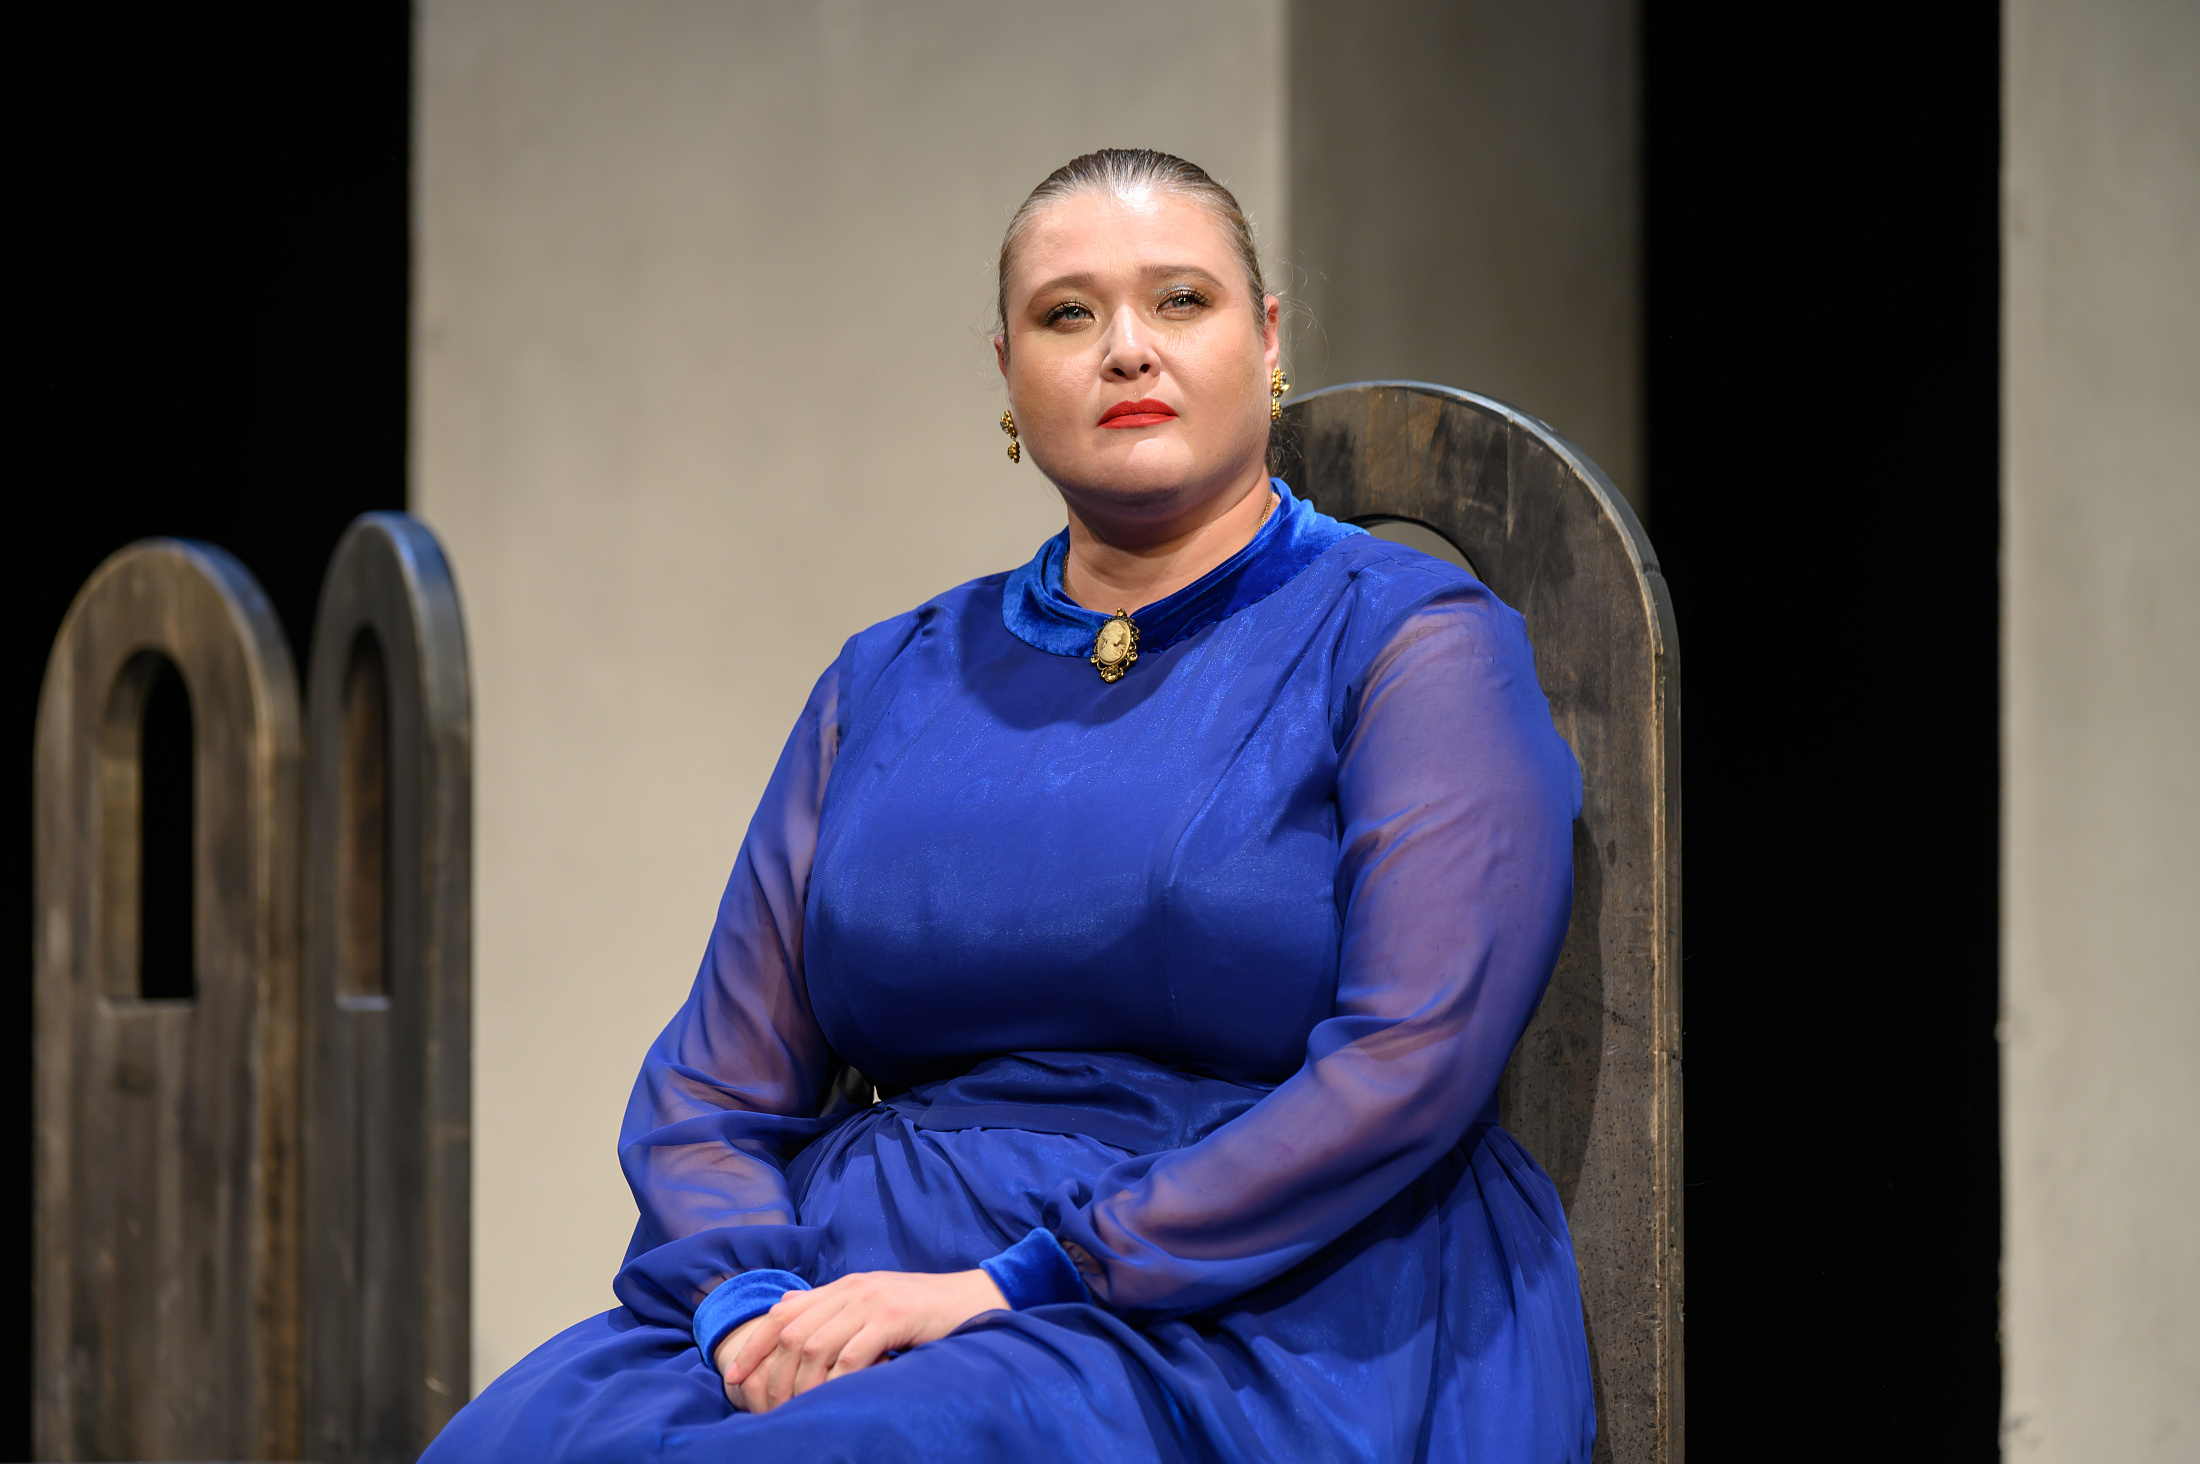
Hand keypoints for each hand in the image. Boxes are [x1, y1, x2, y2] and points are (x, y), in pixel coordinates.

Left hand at [714, 1269, 1007, 1413]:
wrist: (972, 1298)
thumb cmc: (922, 1310)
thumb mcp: (871, 1302)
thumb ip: (831, 1307)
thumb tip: (786, 1309)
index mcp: (842, 1287)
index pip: (782, 1313)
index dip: (752, 1344)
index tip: (732, 1376)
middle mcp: (851, 1289)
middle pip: (791, 1332)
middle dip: (772, 1374)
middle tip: (768, 1409)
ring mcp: (872, 1301)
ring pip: (815, 1345)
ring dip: (800, 1384)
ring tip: (797, 1411)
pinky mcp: (893, 1317)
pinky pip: (851, 1354)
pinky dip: (835, 1381)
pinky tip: (832, 1400)